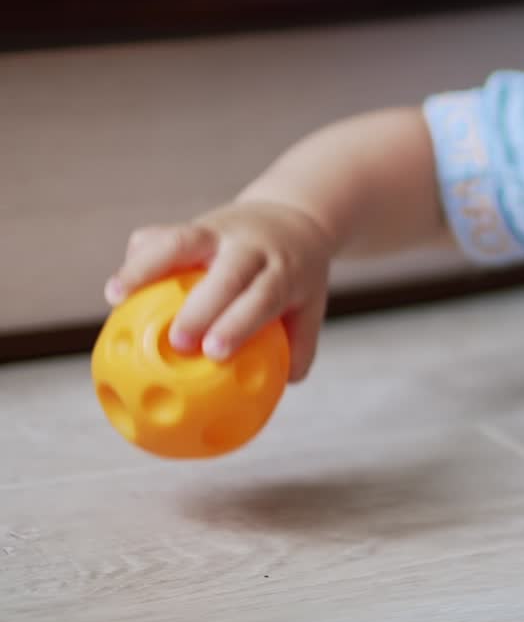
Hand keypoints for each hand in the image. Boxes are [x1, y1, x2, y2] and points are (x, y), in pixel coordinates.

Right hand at [104, 199, 336, 382]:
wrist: (291, 219)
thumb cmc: (293, 279)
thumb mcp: (308, 308)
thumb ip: (294, 352)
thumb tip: (259, 402)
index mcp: (283, 270)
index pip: (264, 295)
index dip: (239, 321)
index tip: (215, 352)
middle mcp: (251, 247)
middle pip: (228, 271)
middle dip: (200, 305)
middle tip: (176, 342)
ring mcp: (220, 232)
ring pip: (184, 239)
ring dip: (148, 266)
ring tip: (116, 296)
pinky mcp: (193, 225)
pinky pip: (161, 235)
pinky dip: (138, 258)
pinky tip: (117, 288)